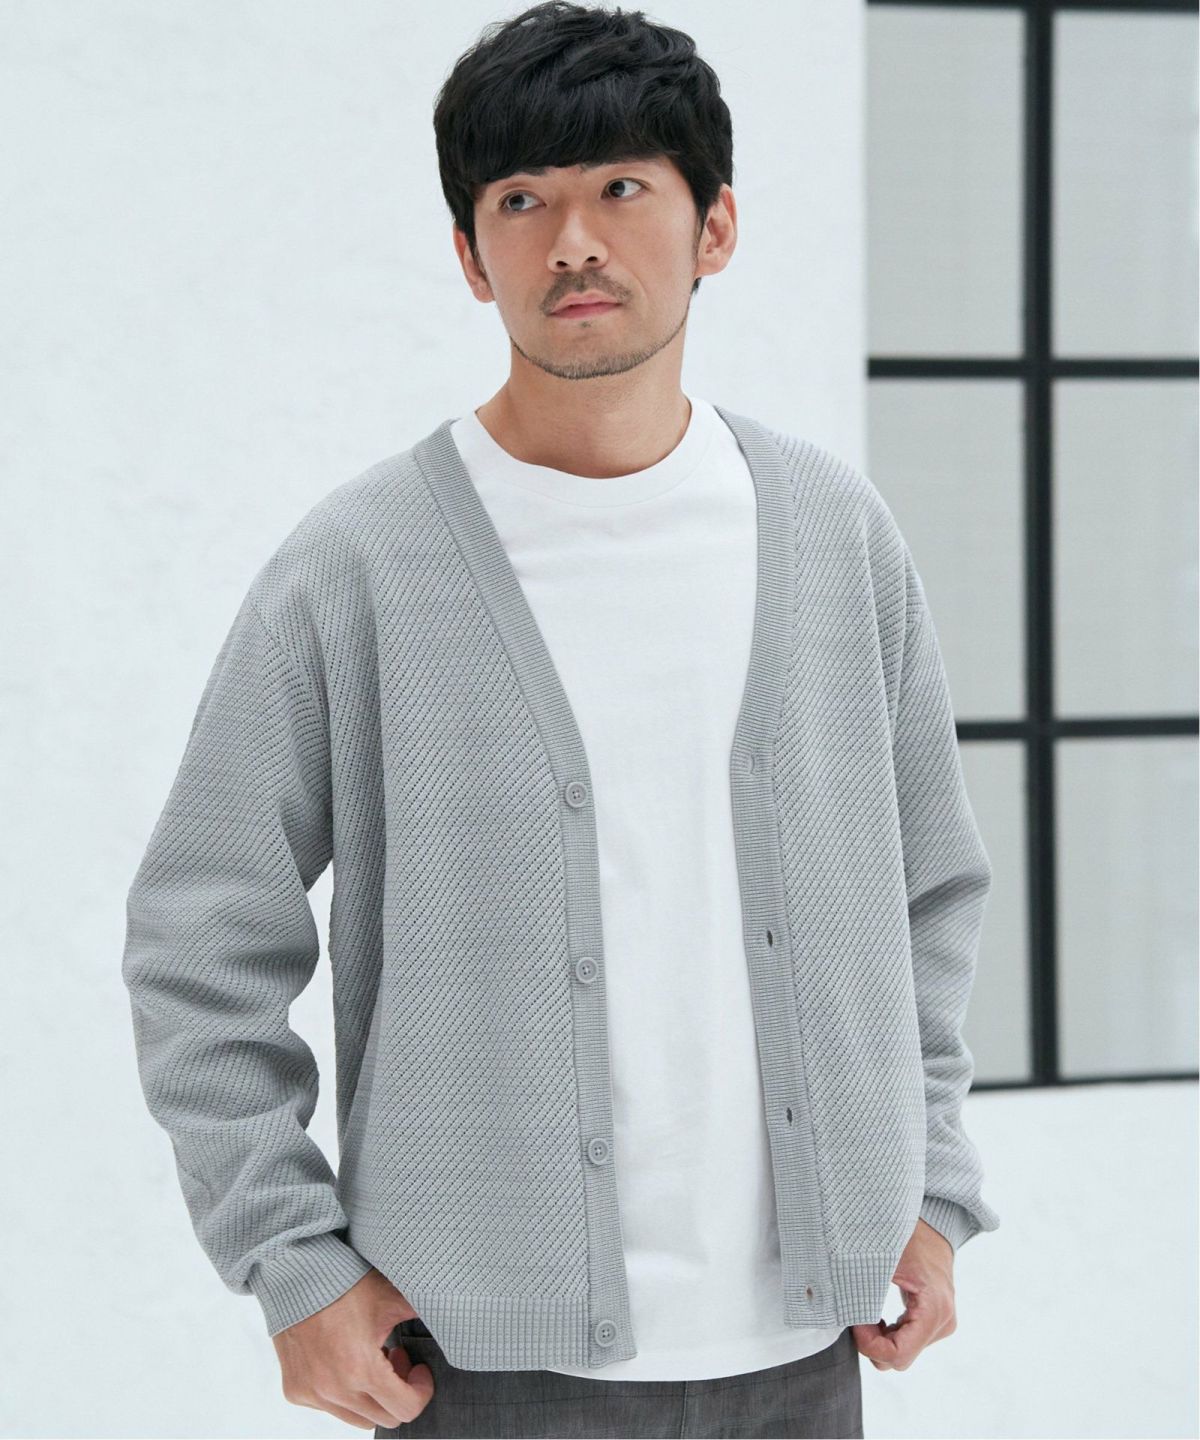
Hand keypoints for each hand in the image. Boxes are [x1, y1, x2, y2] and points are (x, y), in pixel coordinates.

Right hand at [271, 1266, 434, 1428]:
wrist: (298, 1275)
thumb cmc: (345, 1284)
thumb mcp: (392, 1297)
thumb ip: (423, 1314)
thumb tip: (454, 1320)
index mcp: (360, 1370)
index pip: (405, 1409)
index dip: (421, 1391)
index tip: (419, 1370)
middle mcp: (334, 1390)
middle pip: (384, 1418)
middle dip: (398, 1391)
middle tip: (397, 1358)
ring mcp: (312, 1394)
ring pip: (358, 1418)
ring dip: (372, 1394)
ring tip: (373, 1358)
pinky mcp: (296, 1391)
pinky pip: (331, 1407)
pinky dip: (345, 1392)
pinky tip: (347, 1358)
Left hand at [849, 1218, 956, 1370]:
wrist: (931, 1224)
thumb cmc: (905, 1236)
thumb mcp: (881, 1257)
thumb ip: (862, 1286)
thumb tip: (836, 1312)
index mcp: (934, 1309)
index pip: (898, 1355)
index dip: (869, 1344)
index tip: (854, 1321)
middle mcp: (943, 1323)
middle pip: (899, 1359)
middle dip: (872, 1342)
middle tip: (855, 1315)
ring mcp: (942, 1325)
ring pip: (902, 1354)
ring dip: (879, 1339)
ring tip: (864, 1311)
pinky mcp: (935, 1323)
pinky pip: (907, 1344)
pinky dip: (887, 1336)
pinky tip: (876, 1316)